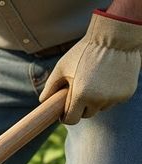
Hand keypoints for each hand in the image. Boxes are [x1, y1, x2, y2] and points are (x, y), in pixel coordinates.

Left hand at [41, 10, 141, 124]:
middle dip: (81, 107)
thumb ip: (51, 86)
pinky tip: (108, 78)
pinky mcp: (127, 93)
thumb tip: (42, 101)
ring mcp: (114, 97)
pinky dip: (110, 94)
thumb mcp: (62, 67)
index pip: (71, 120)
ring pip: (101, 107)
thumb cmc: (84, 51)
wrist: (115, 37)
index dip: (66, 117)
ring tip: (94, 81)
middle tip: (79, 91)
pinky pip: (114, 100)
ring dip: (96, 100)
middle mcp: (99, 100)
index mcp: (80, 95)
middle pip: (86, 114)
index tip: (64, 112)